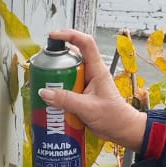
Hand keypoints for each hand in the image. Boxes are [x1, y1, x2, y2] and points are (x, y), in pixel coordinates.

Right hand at [37, 30, 146, 151]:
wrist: (122, 131)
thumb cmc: (114, 117)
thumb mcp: (88, 108)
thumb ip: (66, 100)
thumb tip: (44, 92)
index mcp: (97, 70)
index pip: (85, 43)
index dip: (69, 35)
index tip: (53, 37)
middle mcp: (91, 73)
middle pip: (71, 58)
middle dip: (56, 61)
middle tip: (42, 68)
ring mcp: (86, 84)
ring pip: (67, 74)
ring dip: (55, 79)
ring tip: (42, 85)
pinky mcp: (82, 95)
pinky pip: (67, 89)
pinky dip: (58, 92)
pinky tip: (50, 100)